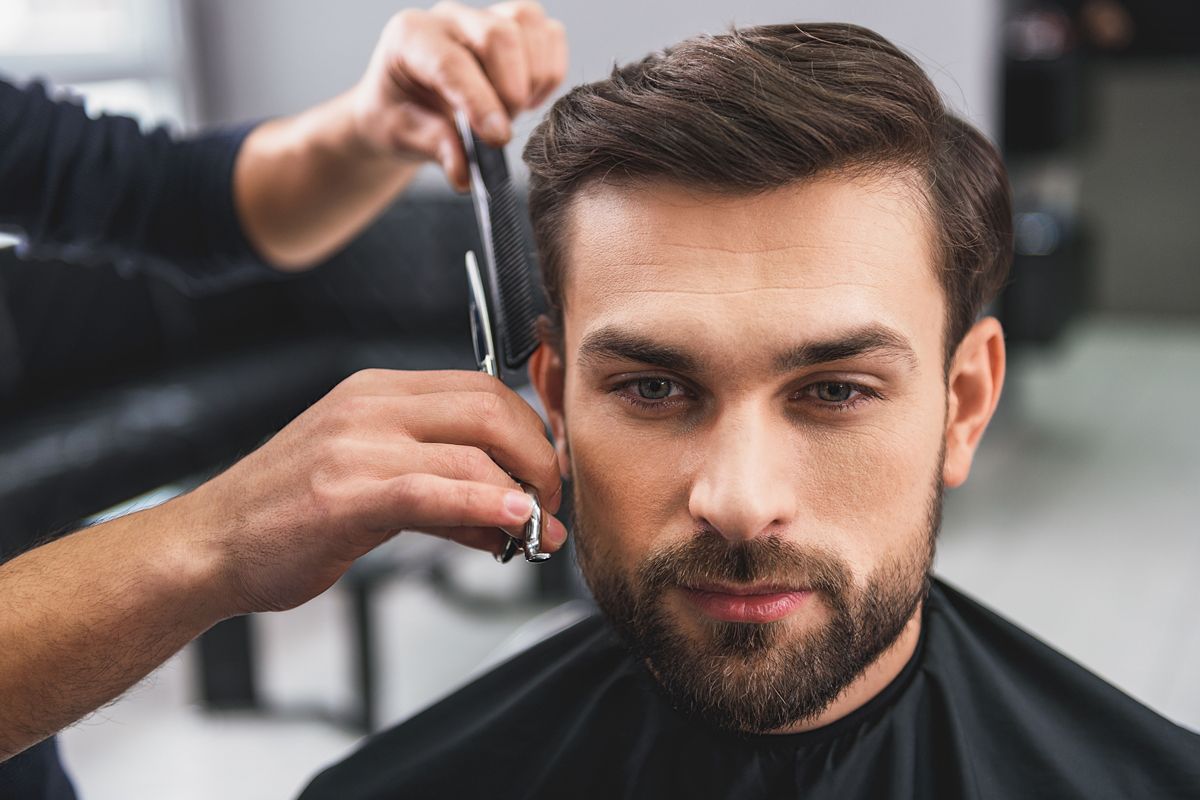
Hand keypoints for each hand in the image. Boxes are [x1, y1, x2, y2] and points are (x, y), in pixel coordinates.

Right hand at [180, 369, 566, 615]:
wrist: (208, 546)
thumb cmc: (287, 516)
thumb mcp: (371, 489)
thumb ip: (444, 495)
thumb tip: (509, 517)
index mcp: (377, 393)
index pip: (482, 387)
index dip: (532, 429)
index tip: (549, 470)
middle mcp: (370, 406)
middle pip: (491, 407)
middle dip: (540, 456)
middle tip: (552, 502)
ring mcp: (355, 445)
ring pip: (473, 447)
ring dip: (523, 493)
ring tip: (537, 532)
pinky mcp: (345, 494)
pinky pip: (433, 490)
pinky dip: (484, 504)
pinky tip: (510, 523)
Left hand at [349, 0, 567, 188]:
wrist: (408, 105)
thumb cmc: (401, 116)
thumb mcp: (404, 137)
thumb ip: (436, 148)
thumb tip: (464, 173)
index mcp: (411, 38)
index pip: (452, 63)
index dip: (480, 102)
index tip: (498, 138)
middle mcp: (449, 18)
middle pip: (499, 34)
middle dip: (511, 89)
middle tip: (501, 130)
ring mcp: (485, 16)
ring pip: (529, 24)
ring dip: (533, 78)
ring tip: (512, 111)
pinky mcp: (514, 24)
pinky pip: (549, 35)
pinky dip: (549, 71)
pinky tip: (529, 98)